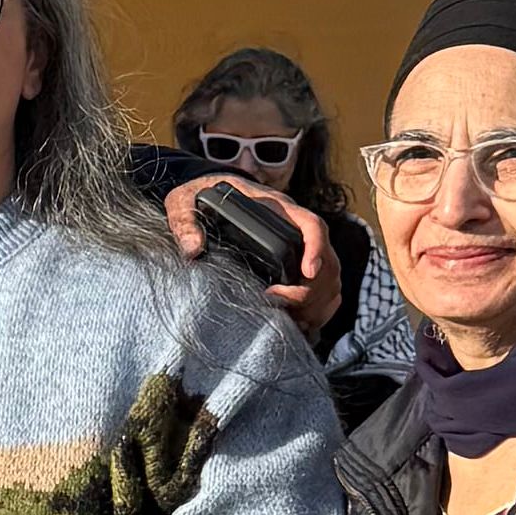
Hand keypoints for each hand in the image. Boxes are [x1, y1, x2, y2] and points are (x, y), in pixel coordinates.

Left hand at [166, 176, 340, 333]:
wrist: (210, 192)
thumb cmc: (202, 196)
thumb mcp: (185, 201)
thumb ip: (185, 221)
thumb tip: (193, 249)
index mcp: (276, 209)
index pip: (311, 225)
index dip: (316, 248)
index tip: (308, 272)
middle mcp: (295, 228)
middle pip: (327, 260)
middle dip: (311, 290)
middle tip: (282, 305)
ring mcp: (301, 248)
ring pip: (330, 278)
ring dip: (317, 303)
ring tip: (292, 318)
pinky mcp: (298, 265)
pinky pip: (326, 289)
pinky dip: (320, 309)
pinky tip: (301, 322)